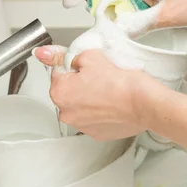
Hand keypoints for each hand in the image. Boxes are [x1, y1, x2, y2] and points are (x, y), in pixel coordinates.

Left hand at [34, 45, 160, 140]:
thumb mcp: (90, 57)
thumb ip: (63, 56)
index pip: (58, 73)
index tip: (88, 67)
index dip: (74, 67)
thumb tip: (42, 53)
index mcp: (59, 92)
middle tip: (100, 78)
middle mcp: (65, 113)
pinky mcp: (96, 134)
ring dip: (89, 99)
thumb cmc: (119, 81)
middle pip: (68, 92)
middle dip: (80, 84)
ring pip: (80, 106)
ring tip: (108, 92)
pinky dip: (100, 112)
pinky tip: (112, 104)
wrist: (144, 103)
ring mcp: (81, 126)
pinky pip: (93, 119)